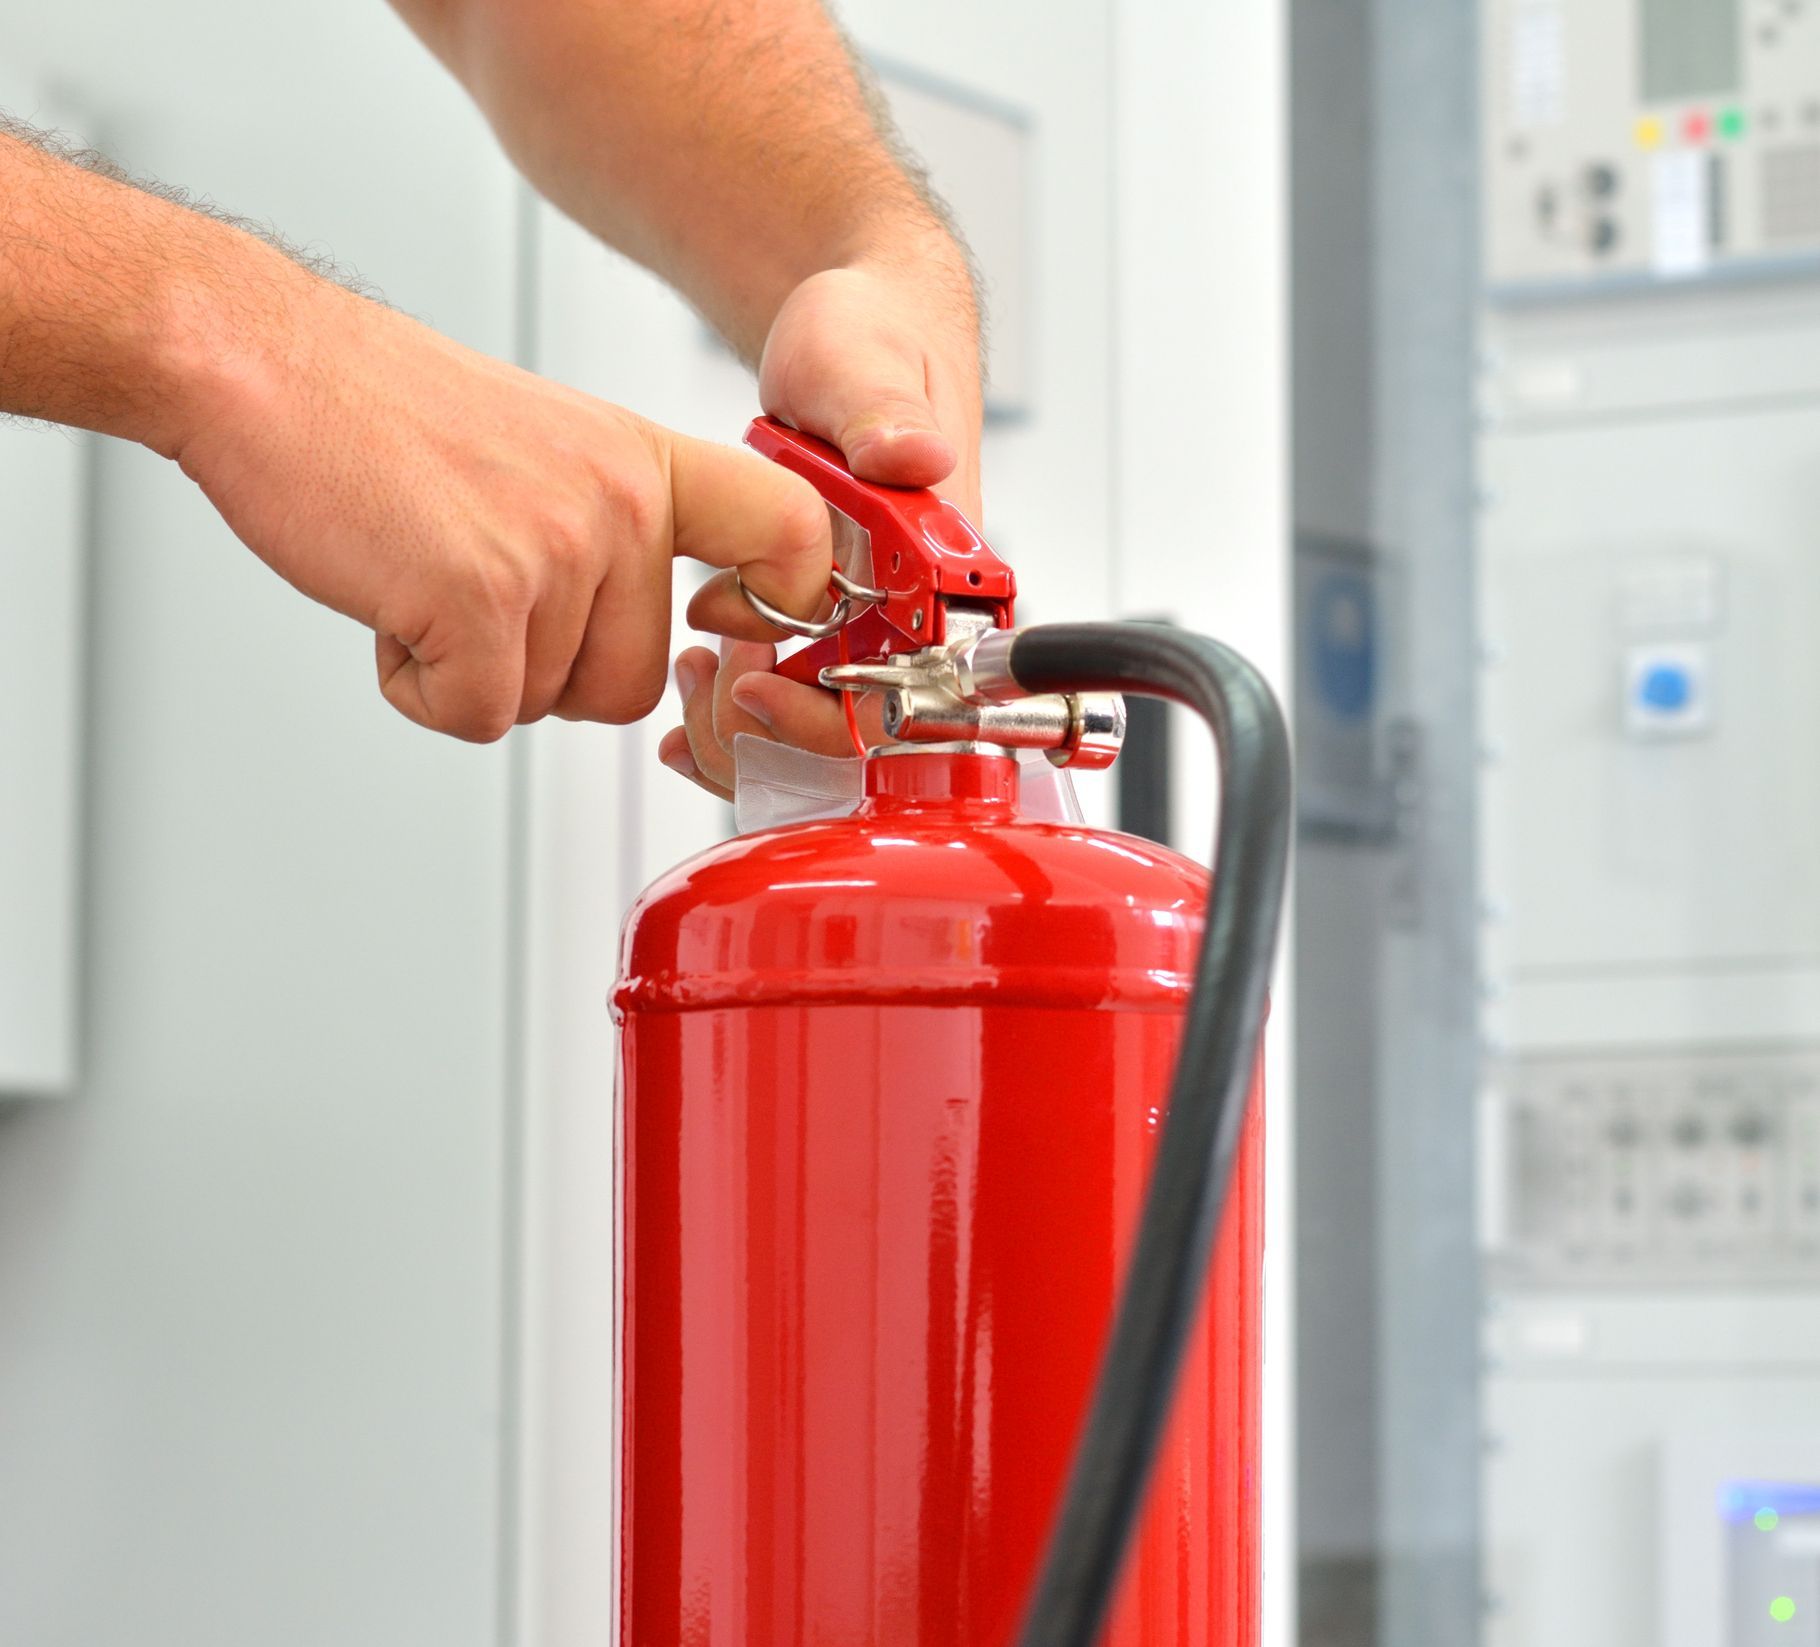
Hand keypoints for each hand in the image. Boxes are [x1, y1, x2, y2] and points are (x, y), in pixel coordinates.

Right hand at [167, 267, 832, 741]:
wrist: (264, 364)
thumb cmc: (386, 413)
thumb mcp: (549, 446)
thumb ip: (615, 531)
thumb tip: (648, 644)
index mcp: (646, 463)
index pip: (792, 536)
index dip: (789, 604)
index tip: (735, 628)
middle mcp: (620, 504)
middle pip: (634, 683)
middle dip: (546, 674)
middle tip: (473, 597)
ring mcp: (557, 550)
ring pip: (547, 703)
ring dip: (473, 672)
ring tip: (422, 575)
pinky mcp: (481, 598)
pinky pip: (477, 715)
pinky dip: (418, 687)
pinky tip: (391, 604)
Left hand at [657, 257, 982, 797]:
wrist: (853, 337)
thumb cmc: (873, 345)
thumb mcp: (867, 367)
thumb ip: (888, 415)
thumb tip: (915, 456)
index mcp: (948, 566)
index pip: (918, 691)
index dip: (833, 709)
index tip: (760, 678)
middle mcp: (917, 609)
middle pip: (858, 735)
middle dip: (771, 725)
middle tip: (708, 674)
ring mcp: (873, 621)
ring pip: (817, 732)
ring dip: (744, 721)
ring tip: (692, 669)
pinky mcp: (831, 622)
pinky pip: (793, 700)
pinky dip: (737, 707)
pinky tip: (694, 684)